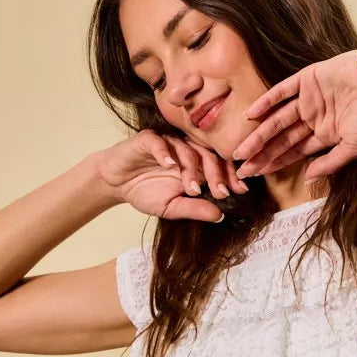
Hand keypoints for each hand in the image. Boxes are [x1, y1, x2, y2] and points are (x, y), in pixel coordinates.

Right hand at [97, 129, 248, 220]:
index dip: (230, 177)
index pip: (219, 167)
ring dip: (191, 169)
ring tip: (191, 188)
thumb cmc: (145, 192)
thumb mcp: (172, 207)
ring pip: (187, 149)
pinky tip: (168, 166)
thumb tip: (220, 216)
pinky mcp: (148, 140)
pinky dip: (165, 153)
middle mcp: (185, 152)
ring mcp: (168, 144)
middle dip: (216, 174)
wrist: (116, 183)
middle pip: (208, 156)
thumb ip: (195, 209)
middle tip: (220, 192)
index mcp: (195, 167)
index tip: (240, 191)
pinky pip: (160, 143)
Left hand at [231, 49, 356, 183]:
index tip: (255, 176)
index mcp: (324, 136)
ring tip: (241, 150)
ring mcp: (308, 99)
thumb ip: (329, 163)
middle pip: (281, 139)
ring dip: (259, 134)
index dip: (274, 164)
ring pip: (277, 120)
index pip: (293, 152)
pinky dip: (267, 101)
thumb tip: (307, 178)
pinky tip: (251, 115)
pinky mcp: (307, 79)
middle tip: (241, 169)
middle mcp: (313, 119)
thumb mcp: (353, 148)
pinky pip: (282, 91)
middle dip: (261, 155)